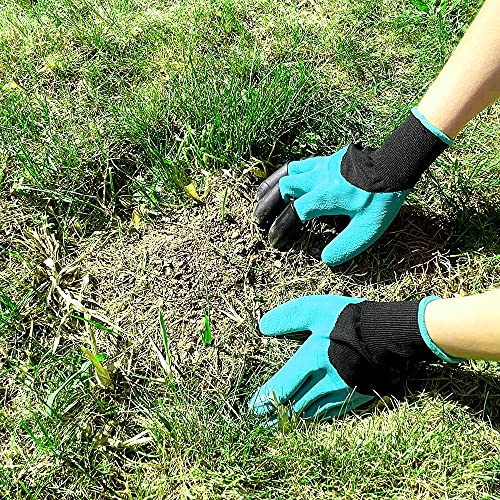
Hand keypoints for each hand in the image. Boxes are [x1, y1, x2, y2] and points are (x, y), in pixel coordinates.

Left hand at [249, 294, 462, 423]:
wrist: (393, 333)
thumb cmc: (351, 318)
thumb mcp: (316, 309)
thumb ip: (288, 317)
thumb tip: (263, 326)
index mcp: (311, 360)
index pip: (282, 386)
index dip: (266, 399)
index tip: (253, 409)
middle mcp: (325, 381)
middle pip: (295, 404)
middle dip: (277, 414)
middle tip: (263, 423)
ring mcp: (344, 391)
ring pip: (314, 411)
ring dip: (296, 418)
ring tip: (283, 423)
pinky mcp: (360, 395)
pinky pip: (334, 411)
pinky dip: (319, 416)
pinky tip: (313, 417)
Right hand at [254, 109, 451, 265]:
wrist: (395, 164)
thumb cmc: (383, 198)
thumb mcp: (368, 229)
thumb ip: (345, 246)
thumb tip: (325, 260)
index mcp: (326, 196)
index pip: (294, 213)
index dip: (281, 228)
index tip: (275, 242)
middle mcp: (318, 179)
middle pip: (283, 189)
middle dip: (268, 206)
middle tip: (259, 220)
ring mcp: (322, 166)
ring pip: (288, 172)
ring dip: (273, 186)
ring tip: (260, 197)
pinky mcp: (328, 159)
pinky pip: (300, 164)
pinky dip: (288, 174)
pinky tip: (286, 181)